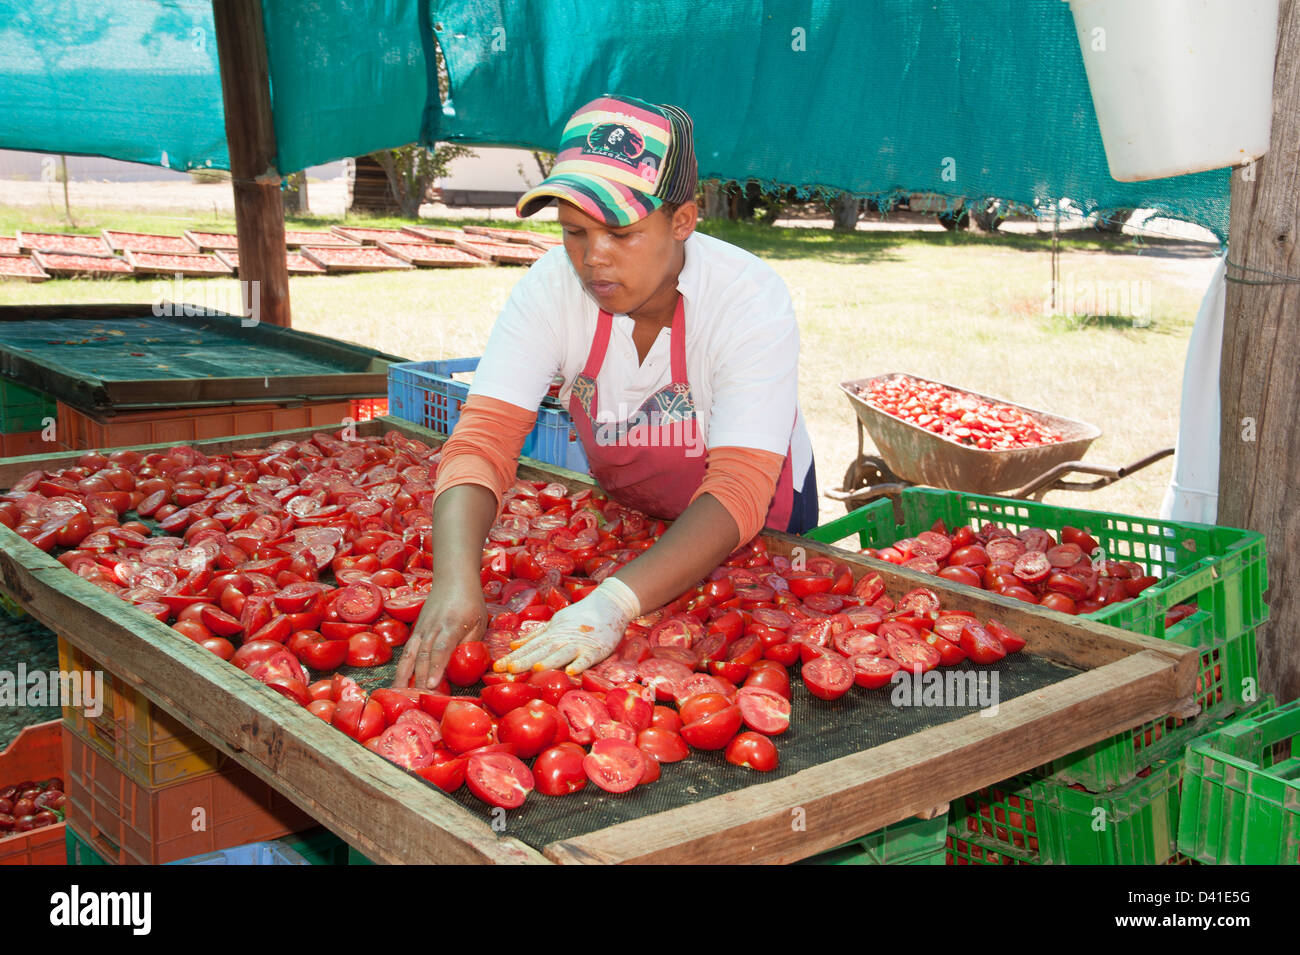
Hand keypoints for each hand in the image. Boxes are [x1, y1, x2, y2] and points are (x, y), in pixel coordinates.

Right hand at [392, 576, 487, 689]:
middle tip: (418, 699)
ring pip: (410, 653)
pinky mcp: (416, 630)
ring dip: (404, 675)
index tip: (432, 685)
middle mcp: (433, 627)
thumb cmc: (470, 601)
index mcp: (452, 624)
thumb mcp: (480, 620)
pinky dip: (402, 667)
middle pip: (423, 654)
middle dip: (419, 678)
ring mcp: (422, 628)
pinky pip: (407, 650)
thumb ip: (471, 642)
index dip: (435, 667)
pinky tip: (399, 682)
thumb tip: (463, 666)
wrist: (453, 578)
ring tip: (400, 695)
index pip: (442, 648)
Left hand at [495, 577, 640, 675]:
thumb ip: (535, 635)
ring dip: (549, 661)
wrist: (610, 604)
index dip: (513, 657)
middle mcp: (562, 639)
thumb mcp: (555, 623)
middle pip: (540, 651)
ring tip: (535, 668)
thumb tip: (513, 645)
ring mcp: (579, 643)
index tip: (497, 667)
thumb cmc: (581, 615)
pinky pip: (587, 658)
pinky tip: (571, 671)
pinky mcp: (596, 649)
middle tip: (507, 670)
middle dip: (523, 661)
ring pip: (561, 654)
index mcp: (551, 634)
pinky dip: (579, 664)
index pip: (528, 647)